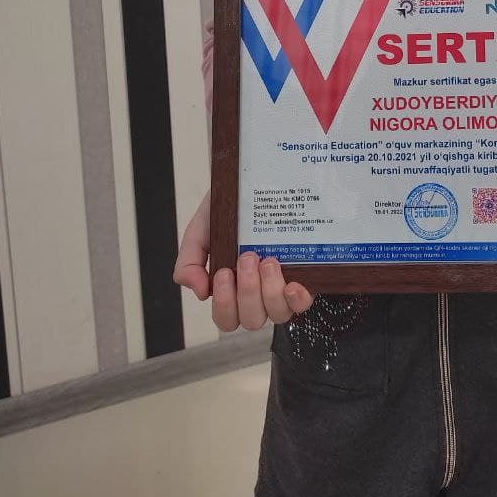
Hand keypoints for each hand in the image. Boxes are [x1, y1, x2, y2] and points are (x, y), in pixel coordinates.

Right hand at [172, 189, 313, 330]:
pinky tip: (293, 284)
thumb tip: (199, 291)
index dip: (225, 304)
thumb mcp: (201, 230)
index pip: (226, 317)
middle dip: (247, 291)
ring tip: (268, 260)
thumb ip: (189, 260)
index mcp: (232, 287)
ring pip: (276, 313)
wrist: (254, 177)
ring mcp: (282, 286)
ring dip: (269, 291)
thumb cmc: (228, 207)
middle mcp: (258, 292)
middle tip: (247, 257)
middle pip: (251, 319)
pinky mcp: (307, 277)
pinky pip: (303, 303)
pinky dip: (297, 299)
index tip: (223, 272)